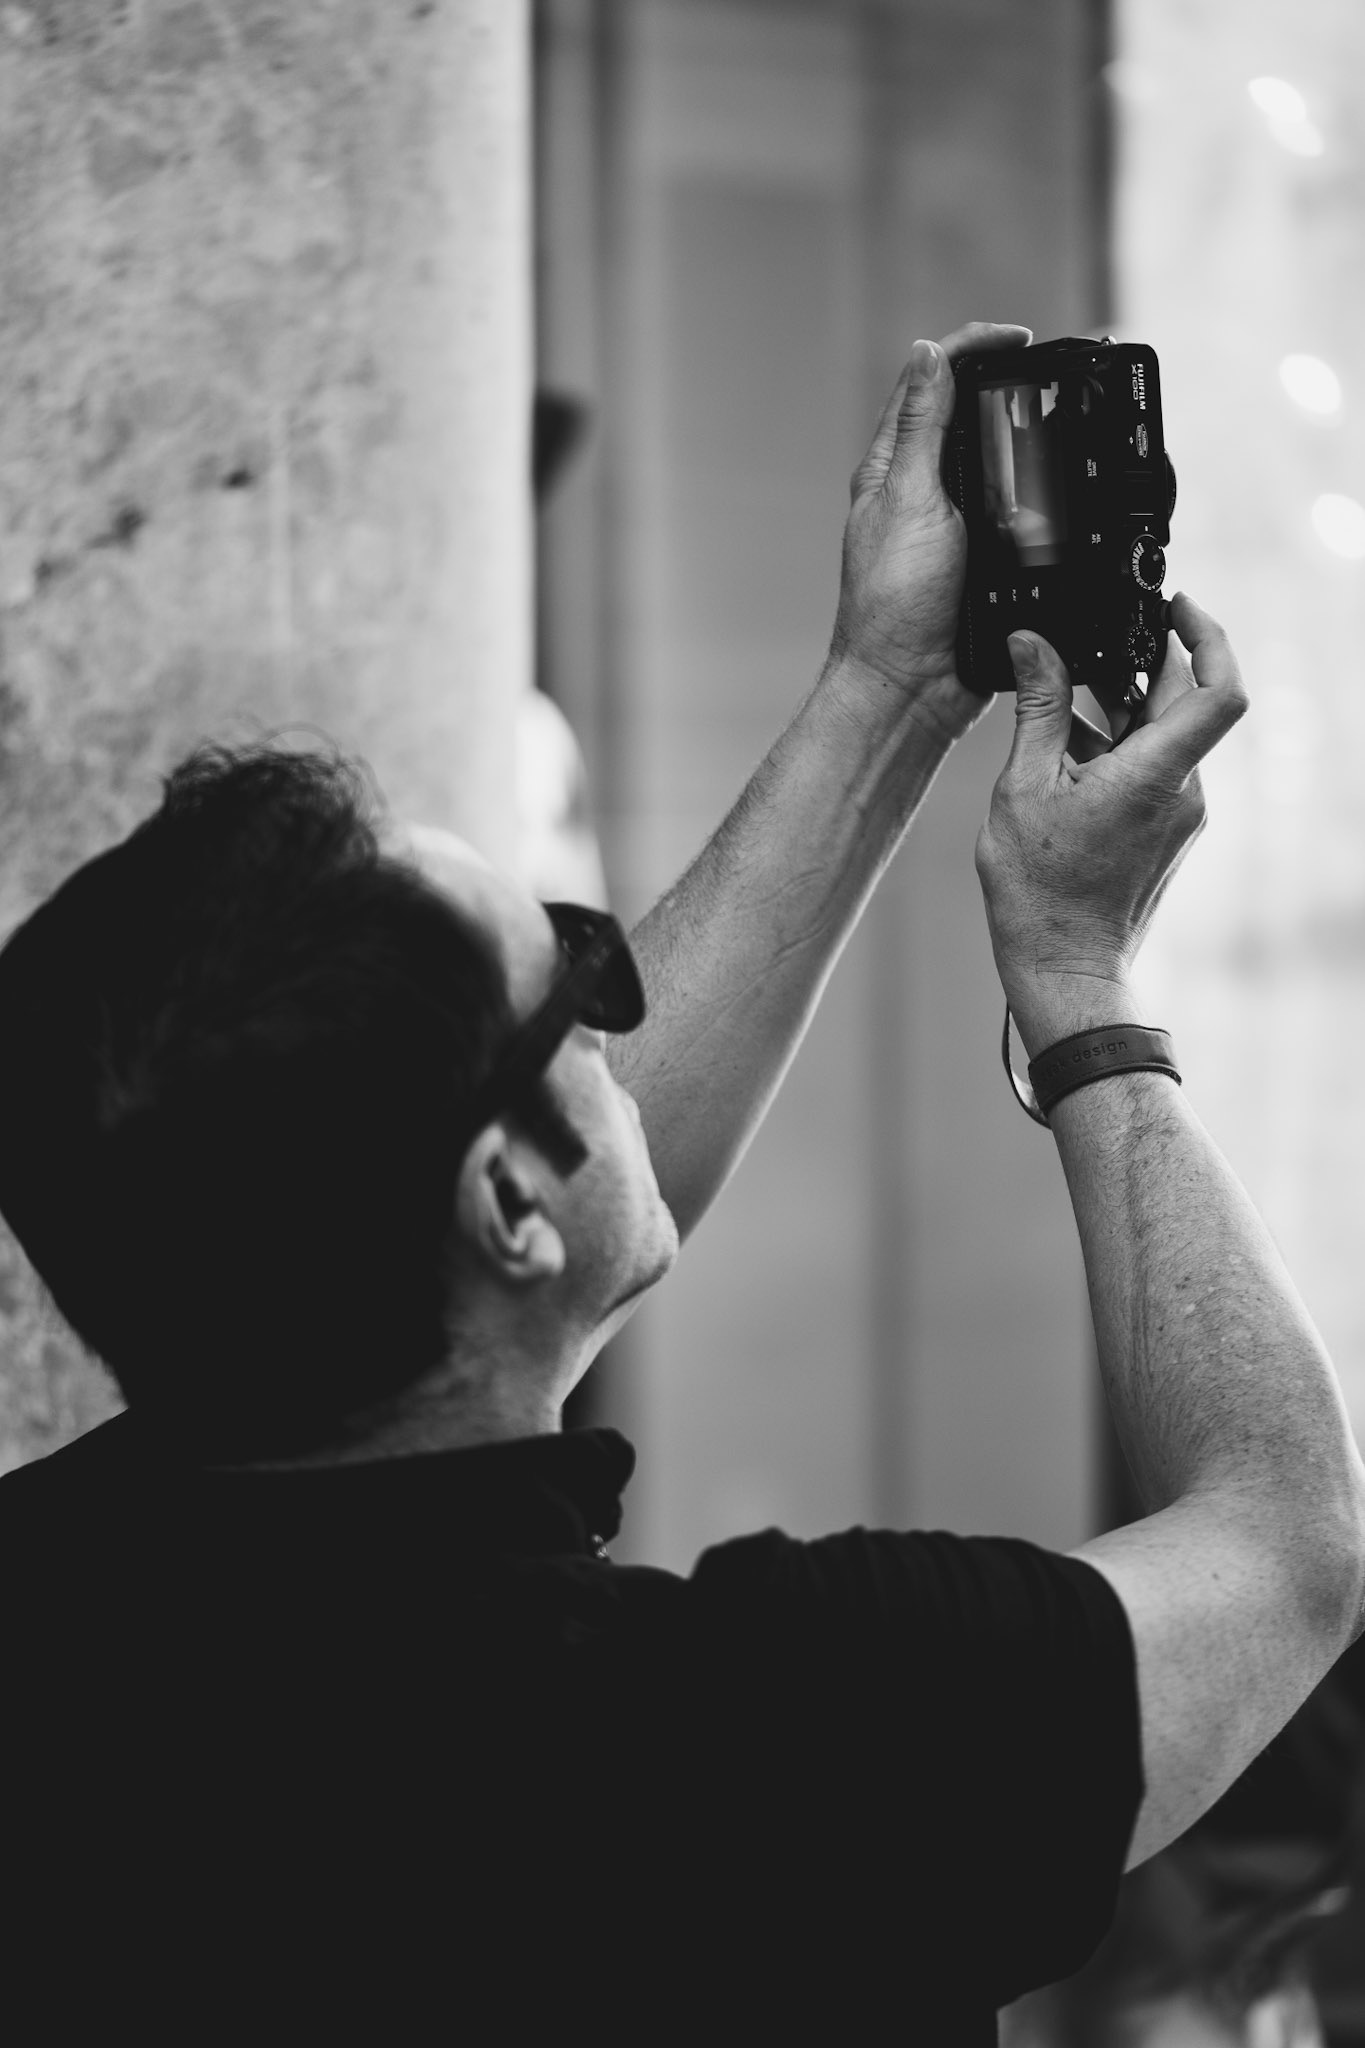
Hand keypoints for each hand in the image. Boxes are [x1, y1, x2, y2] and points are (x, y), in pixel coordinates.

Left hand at [828, 320, 1031, 740]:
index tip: (1020, 339)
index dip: (975, 347)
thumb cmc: (895, 602)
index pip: (932, 382)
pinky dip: (1038, 493)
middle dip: (1008, 385)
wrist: (914, 686)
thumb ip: (921, 428)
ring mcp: (953, 526)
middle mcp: (921, 491)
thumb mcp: (910, 500)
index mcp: (894, 467)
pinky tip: (1061, 488)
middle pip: (966, 416)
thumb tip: (928, 353)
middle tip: (1054, 371)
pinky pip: (1015, 514)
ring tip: (1064, 417)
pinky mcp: (981, 562)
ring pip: (995, 463)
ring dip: (1026, 437)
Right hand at [975, 593, 1248, 1054]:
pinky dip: (1117, 748)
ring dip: (1120, 710)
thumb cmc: (1041, 894)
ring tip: (1060, 710)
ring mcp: (1181, 814)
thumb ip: (1037, 707)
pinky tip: (1066, 755)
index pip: (1219, 688)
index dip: (1207, 634)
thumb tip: (1035, 645)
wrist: (1064, 969)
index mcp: (1155, 775)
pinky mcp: (1168, 831)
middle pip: (1184, 702)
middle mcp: (1184, 792)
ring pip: (1164, 735)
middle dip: (1140, 666)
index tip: (1173, 605)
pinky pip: (1154, 768)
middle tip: (1087, 650)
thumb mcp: (1023, 788)